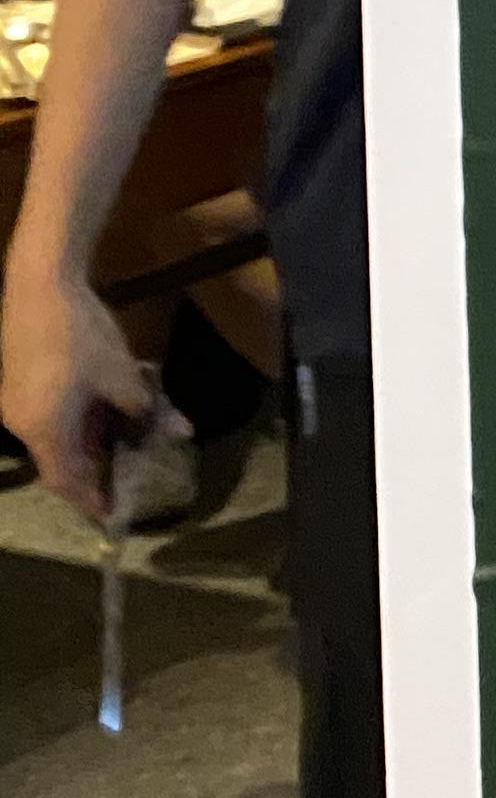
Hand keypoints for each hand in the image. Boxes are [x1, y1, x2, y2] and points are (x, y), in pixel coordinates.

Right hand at [0, 264, 171, 520]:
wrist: (39, 282)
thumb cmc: (81, 334)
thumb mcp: (122, 375)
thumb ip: (146, 410)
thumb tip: (176, 432)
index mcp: (42, 429)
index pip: (65, 482)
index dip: (89, 500)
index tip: (112, 515)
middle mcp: (21, 423)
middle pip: (57, 461)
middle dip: (91, 469)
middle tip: (123, 474)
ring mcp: (15, 401)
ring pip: (52, 437)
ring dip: (85, 441)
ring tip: (121, 439)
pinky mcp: (18, 380)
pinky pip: (46, 416)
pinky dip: (74, 421)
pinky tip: (101, 409)